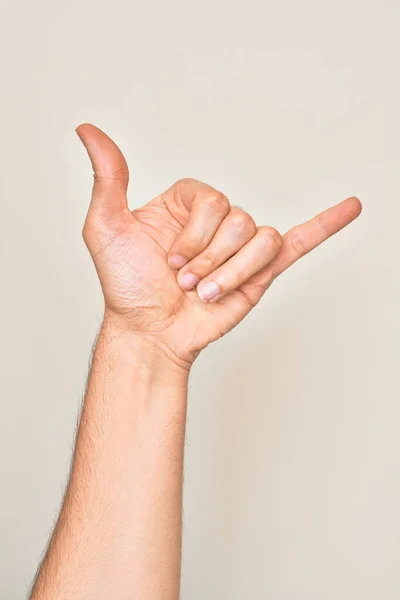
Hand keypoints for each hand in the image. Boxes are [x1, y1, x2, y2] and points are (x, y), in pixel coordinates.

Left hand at [76, 124, 361, 368]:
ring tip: (205, 293)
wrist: (149, 332)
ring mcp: (240, 246)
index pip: (212, 199)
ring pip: (261, 240)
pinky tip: (349, 208)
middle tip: (185, 282)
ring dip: (232, 273)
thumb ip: (108, 177)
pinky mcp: (260, 271)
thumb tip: (89, 129)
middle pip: (238, 221)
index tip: (167, 260)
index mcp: (187, 205)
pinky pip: (299, 241)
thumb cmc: (126, 286)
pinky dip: (326, 225)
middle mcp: (216, 222)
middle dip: (209, 260)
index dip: (193, 234)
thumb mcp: (106, 228)